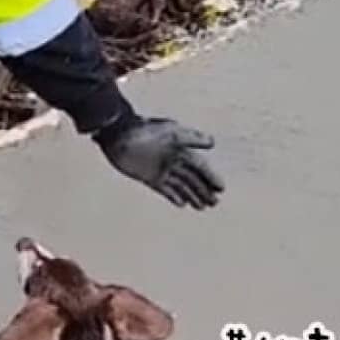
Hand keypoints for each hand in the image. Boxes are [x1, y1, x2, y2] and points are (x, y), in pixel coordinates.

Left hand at [94, 116, 224, 209]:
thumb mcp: (170, 133)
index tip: (221, 189)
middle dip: (204, 190)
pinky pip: (165, 190)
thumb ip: (192, 138)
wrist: (118, 136)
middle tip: (215, 203)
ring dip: (193, 195)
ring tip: (203, 207)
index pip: (200, 166)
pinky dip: (174, 196)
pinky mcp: (149, 177)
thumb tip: (213, 143)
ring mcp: (161, 169)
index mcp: (180, 148)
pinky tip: (183, 204)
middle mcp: (173, 160)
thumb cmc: (144, 131)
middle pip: (193, 177)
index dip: (211, 177)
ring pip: (181, 185)